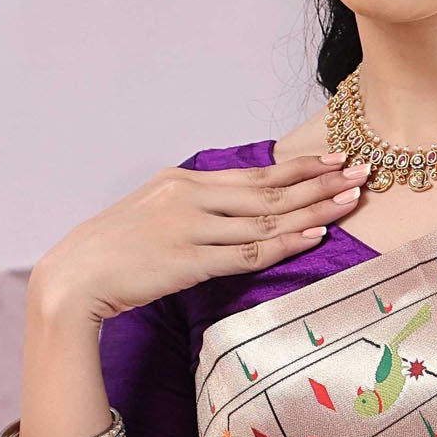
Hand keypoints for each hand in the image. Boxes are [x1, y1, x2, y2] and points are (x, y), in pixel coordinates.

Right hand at [31, 150, 367, 320]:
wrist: (73, 278)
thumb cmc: (112, 253)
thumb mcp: (152, 215)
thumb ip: (193, 209)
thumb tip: (233, 211)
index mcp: (182, 182)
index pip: (254, 174)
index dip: (300, 167)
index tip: (337, 157)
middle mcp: (189, 198)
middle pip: (269, 191)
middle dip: (320, 181)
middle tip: (363, 172)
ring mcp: (189, 229)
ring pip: (265, 219)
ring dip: (313, 209)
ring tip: (351, 201)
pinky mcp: (188, 262)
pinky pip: (247, 253)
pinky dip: (284, 244)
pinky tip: (314, 235)